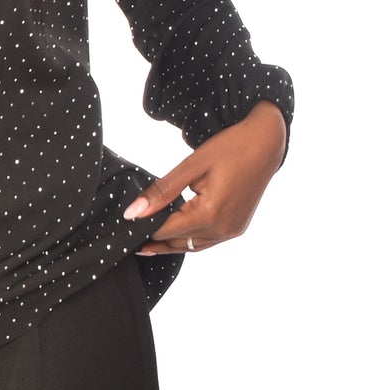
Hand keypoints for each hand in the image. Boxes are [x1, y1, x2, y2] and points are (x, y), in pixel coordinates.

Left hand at [123, 99, 286, 256]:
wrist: (267, 143)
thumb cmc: (231, 147)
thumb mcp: (192, 165)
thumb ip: (161, 192)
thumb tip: (133, 213)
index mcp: (209, 214)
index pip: (165, 230)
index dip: (143, 230)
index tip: (123, 227)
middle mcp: (222, 229)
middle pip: (177, 242)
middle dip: (154, 239)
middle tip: (129, 237)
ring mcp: (232, 231)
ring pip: (191, 246)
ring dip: (170, 243)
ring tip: (145, 242)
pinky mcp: (237, 228)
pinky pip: (206, 241)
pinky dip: (188, 239)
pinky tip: (174, 235)